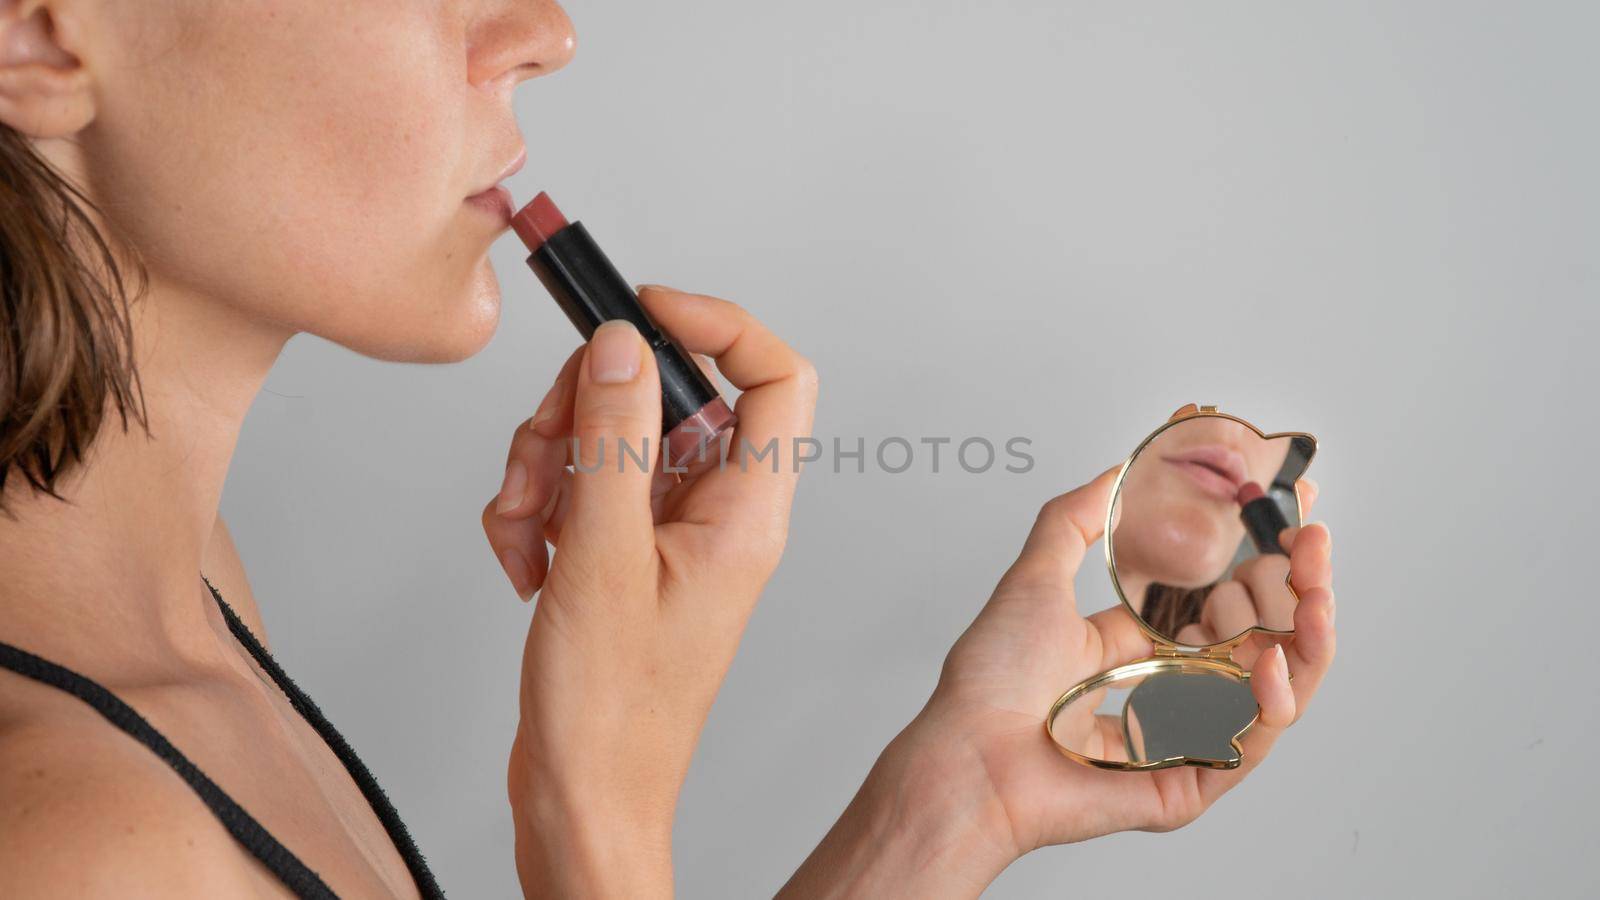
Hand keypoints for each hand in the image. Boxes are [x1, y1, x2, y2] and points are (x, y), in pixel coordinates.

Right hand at [481, 287, 816, 897]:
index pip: (776, 377)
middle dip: (588, 407)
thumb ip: (612, 441)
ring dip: (549, 463)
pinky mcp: (625, 551)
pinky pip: (583, 485)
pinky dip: (540, 506)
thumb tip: (622, 345)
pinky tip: (525, 558)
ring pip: (612, 436)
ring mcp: (670, 532)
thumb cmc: (611, 712)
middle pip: (668, 395)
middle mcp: (718, 513)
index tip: (642, 309)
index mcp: (747, 513)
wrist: (581, 795)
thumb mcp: (602, 558)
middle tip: (545, 449)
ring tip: (526, 526)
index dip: (718, 324)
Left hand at [781, 468, 1333, 897]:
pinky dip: (1274, 703)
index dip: (1264, 562)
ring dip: (1308, 639)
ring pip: (1274, 690)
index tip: (1295, 515)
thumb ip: (1074, 520)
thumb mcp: (1035, 577)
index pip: (1220, 601)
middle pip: (1260, 640)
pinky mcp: (1190, 784)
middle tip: (1314, 544)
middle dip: (1299, 589)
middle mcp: (1166, 694)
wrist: (968, 754)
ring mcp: (1183, 739)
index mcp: (1135, 649)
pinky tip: (1275, 662)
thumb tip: (1114, 471)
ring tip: (1318, 594)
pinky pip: (1250, 744)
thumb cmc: (990, 682)